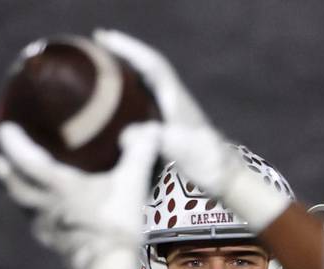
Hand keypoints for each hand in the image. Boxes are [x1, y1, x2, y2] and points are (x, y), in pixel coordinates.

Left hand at [0, 120, 161, 268]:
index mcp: (56, 185)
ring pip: (24, 207)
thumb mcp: (131, 184)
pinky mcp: (56, 245)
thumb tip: (152, 129)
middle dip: (5, 171)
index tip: (4, 129)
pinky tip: (42, 219)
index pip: (23, 157)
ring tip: (14, 185)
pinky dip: (35, 217)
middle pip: (15, 186)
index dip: (12, 141)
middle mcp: (44, 204)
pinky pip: (39, 227)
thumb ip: (138, 154)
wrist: (108, 268)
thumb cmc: (116, 223)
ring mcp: (47, 227)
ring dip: (16, 194)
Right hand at [93, 30, 230, 192]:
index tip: (104, 37)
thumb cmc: (206, 161)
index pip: (151, 64)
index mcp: (175, 97)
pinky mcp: (170, 125)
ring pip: (146, 81)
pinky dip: (130, 91)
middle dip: (124, 52)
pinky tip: (118, 97)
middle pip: (147, 66)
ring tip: (102, 62)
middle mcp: (173, 98)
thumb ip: (156, 138)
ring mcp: (172, 111)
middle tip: (98, 40)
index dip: (128, 48)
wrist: (224, 176)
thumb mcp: (180, 149)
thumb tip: (126, 134)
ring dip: (127, 69)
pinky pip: (145, 99)